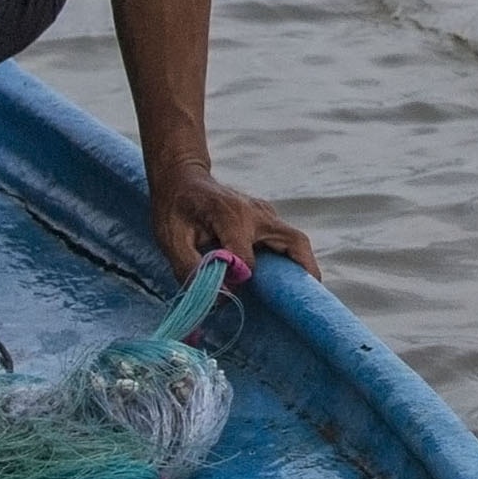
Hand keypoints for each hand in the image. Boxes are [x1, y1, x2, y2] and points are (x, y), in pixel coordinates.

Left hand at [150, 165, 322, 282]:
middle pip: (293, 241)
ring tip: (303, 295)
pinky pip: (287, 241)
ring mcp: (266, 214)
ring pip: (296, 241)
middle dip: (304, 271)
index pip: (246, 258)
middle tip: (306, 300)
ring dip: (303, 266)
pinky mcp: (267, 219)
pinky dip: (291, 261)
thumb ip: (190, 268)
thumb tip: (218, 299)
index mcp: (230, 215)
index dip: (239, 280)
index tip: (227, 295)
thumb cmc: (174, 209)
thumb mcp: (170, 239)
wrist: (182, 178)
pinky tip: (284, 282)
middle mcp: (256, 213)